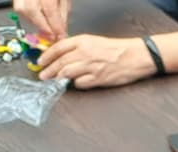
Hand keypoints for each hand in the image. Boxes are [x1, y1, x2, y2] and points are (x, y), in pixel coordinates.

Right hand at [17, 0, 69, 39]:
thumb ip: (62, 13)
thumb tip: (61, 31)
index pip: (49, 9)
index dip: (54, 25)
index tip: (60, 36)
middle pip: (31, 9)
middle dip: (42, 26)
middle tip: (51, 36)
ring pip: (21, 9)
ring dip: (34, 22)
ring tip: (45, 28)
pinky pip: (18, 6)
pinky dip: (28, 16)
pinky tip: (38, 19)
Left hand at [37, 34, 154, 86]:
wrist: (136, 56)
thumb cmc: (118, 49)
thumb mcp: (95, 41)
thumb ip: (79, 47)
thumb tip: (65, 55)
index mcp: (83, 41)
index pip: (59, 48)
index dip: (47, 55)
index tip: (41, 61)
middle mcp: (85, 53)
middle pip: (61, 62)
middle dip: (49, 70)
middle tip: (42, 75)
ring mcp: (91, 67)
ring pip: (67, 73)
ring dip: (58, 78)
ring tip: (53, 81)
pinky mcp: (99, 79)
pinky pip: (81, 83)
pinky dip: (75, 84)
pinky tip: (74, 84)